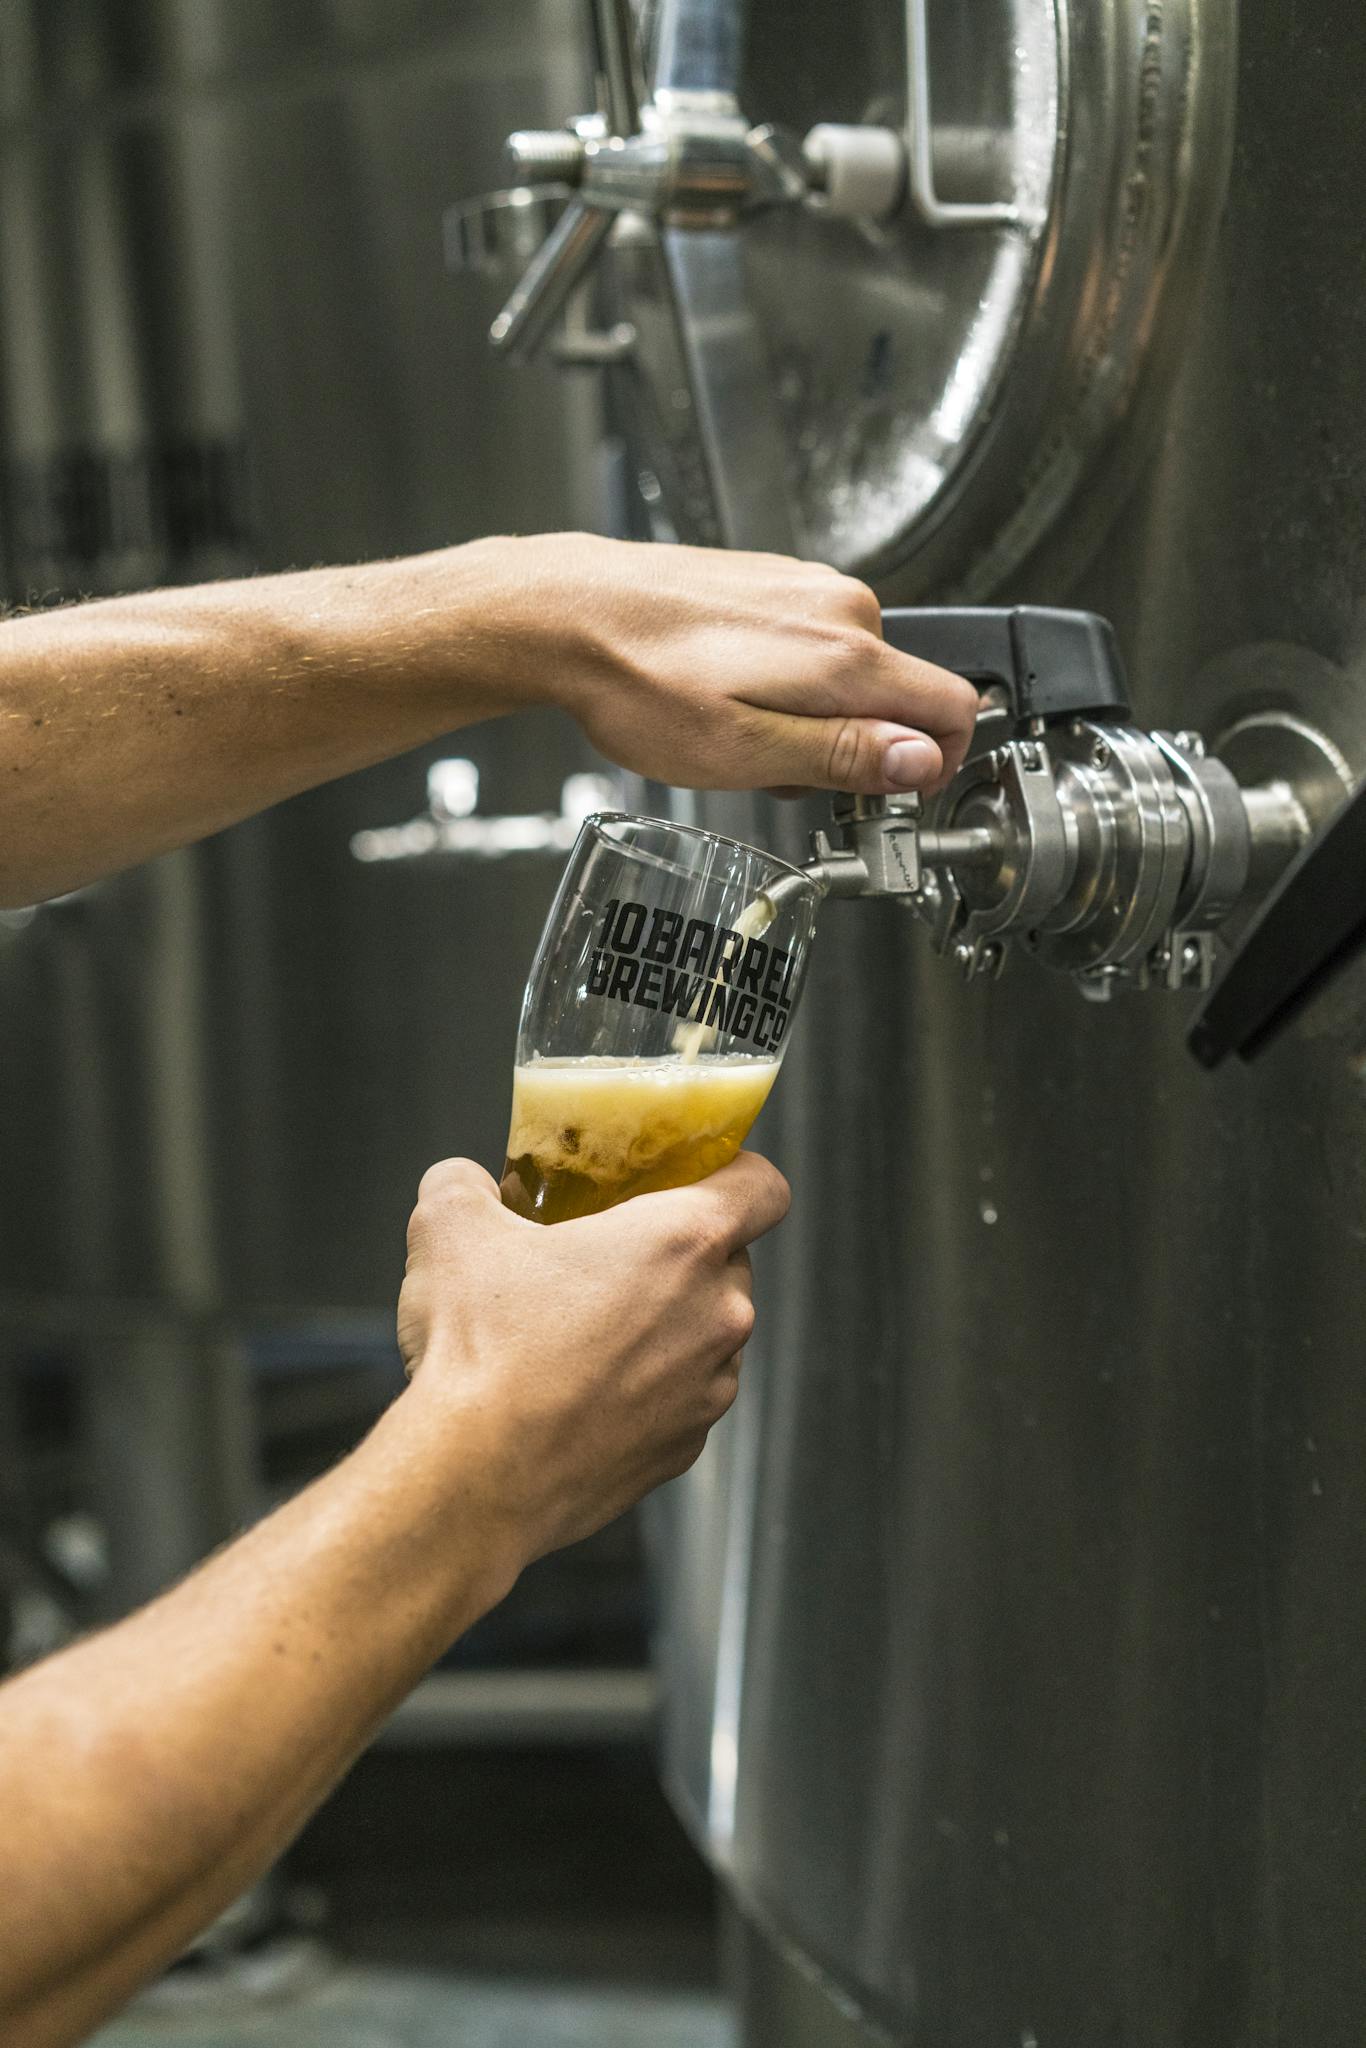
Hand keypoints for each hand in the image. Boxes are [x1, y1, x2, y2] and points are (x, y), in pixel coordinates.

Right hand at [395, 1151, 790, 1562]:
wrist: (473, 1479)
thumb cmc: (479, 1351)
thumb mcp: (449, 1229)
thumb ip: (464, 1183)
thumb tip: (465, 1183)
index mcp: (684, 1242)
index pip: (764, 1186)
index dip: (733, 1171)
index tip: (693, 1178)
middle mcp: (718, 1315)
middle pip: (729, 1260)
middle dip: (676, 1254)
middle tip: (607, 1256)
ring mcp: (708, 1389)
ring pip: (706, 1333)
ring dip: (662, 1324)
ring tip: (583, 1331)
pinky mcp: (685, 1448)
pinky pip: (681, 1397)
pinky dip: (645, 1388)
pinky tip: (579, 1391)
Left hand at [511, 533, 979, 794]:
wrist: (567, 615)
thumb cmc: (637, 683)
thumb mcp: (744, 752)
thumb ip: (844, 756)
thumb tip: (922, 762)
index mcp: (846, 654)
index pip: (956, 708)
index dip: (935, 767)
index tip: (888, 798)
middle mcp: (839, 609)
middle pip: (901, 697)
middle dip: (859, 751)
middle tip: (784, 779)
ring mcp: (805, 588)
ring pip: (853, 677)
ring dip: (817, 721)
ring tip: (742, 737)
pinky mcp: (773, 582)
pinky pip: (814, 648)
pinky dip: (788, 686)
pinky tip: (729, 699)